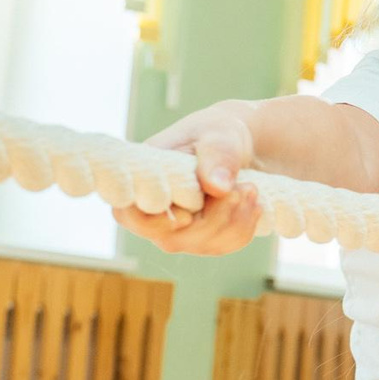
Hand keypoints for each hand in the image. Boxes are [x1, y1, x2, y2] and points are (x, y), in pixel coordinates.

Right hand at [116, 109, 262, 256]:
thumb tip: (217, 186)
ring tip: (251, 189)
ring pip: (201, 245)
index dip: (153, 222)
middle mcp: (153, 209)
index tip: (189, 213)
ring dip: (235, 221)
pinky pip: (223, 246)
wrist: (240, 147)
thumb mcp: (219, 135)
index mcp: (143, 179)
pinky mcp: (200, 238)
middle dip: (215, 219)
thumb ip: (217, 155)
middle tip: (245, 188)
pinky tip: (252, 204)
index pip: (126, 213)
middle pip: (171, 239)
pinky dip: (244, 227)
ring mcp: (176, 228)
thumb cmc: (218, 133)